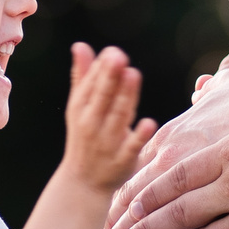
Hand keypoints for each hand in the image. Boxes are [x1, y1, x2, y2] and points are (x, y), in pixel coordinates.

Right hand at [60, 43, 155, 190]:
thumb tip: (80, 45)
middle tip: (118, 56)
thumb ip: (83, 77)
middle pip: (103, 97)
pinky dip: (139, 136)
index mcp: (81, 109)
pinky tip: (149, 123)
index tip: (112, 52)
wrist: (82, 184)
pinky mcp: (123, 160)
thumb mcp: (78, 109)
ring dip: (125, 96)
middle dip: (110, 77)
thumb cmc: (84, 138)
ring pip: (118, 116)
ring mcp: (107, 143)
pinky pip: (132, 146)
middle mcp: (92, 124)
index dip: (101, 69)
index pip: (91, 86)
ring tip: (133, 74)